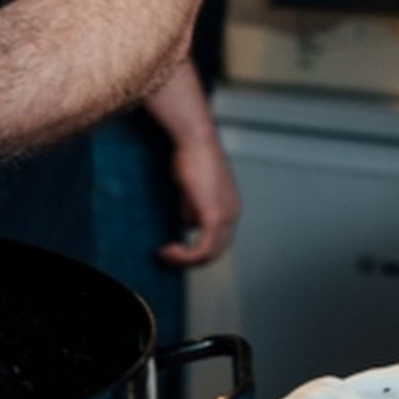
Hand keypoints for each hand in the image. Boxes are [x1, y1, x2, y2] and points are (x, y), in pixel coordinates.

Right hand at [157, 118, 240, 266]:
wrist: (195, 138)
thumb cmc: (191, 155)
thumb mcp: (192, 188)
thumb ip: (192, 207)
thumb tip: (185, 225)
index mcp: (231, 207)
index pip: (219, 239)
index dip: (197, 248)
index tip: (175, 247)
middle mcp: (233, 214)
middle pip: (217, 250)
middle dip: (191, 259)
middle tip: (168, 256)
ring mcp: (226, 216)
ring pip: (210, 254)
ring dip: (185, 260)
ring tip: (165, 254)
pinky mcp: (214, 216)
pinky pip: (201, 249)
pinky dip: (185, 256)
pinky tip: (168, 250)